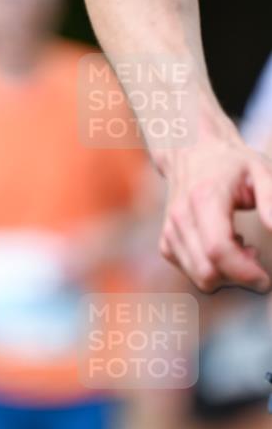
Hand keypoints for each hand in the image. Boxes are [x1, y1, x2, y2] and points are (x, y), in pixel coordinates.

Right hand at [158, 135, 271, 292]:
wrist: (192, 150)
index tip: (264, 278)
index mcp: (204, 199)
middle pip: (207, 271)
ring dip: (225, 274)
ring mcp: (170, 230)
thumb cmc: (230, 163)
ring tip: (240, 247)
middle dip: (237, 277)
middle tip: (255, 255)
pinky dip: (210, 269)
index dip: (244, 272)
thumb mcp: (261, 172)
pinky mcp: (166, 240)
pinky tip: (222, 246)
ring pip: (198, 276)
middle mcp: (181, 217)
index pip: (218, 250)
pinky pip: (189, 271)